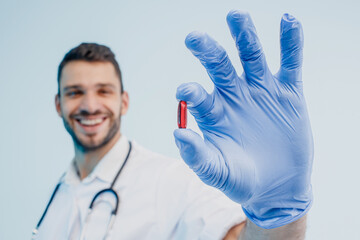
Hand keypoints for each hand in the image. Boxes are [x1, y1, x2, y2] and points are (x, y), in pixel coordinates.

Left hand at [174, 10, 312, 228]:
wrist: (276, 186)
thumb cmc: (240, 180)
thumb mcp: (217, 172)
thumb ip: (197, 156)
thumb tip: (177, 134)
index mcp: (213, 113)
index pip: (198, 96)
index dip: (191, 93)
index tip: (185, 91)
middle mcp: (234, 95)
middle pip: (220, 66)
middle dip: (207, 51)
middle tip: (193, 38)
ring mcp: (261, 91)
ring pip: (251, 56)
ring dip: (244, 36)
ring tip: (236, 16)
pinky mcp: (288, 92)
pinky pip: (290, 63)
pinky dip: (290, 43)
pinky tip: (289, 22)